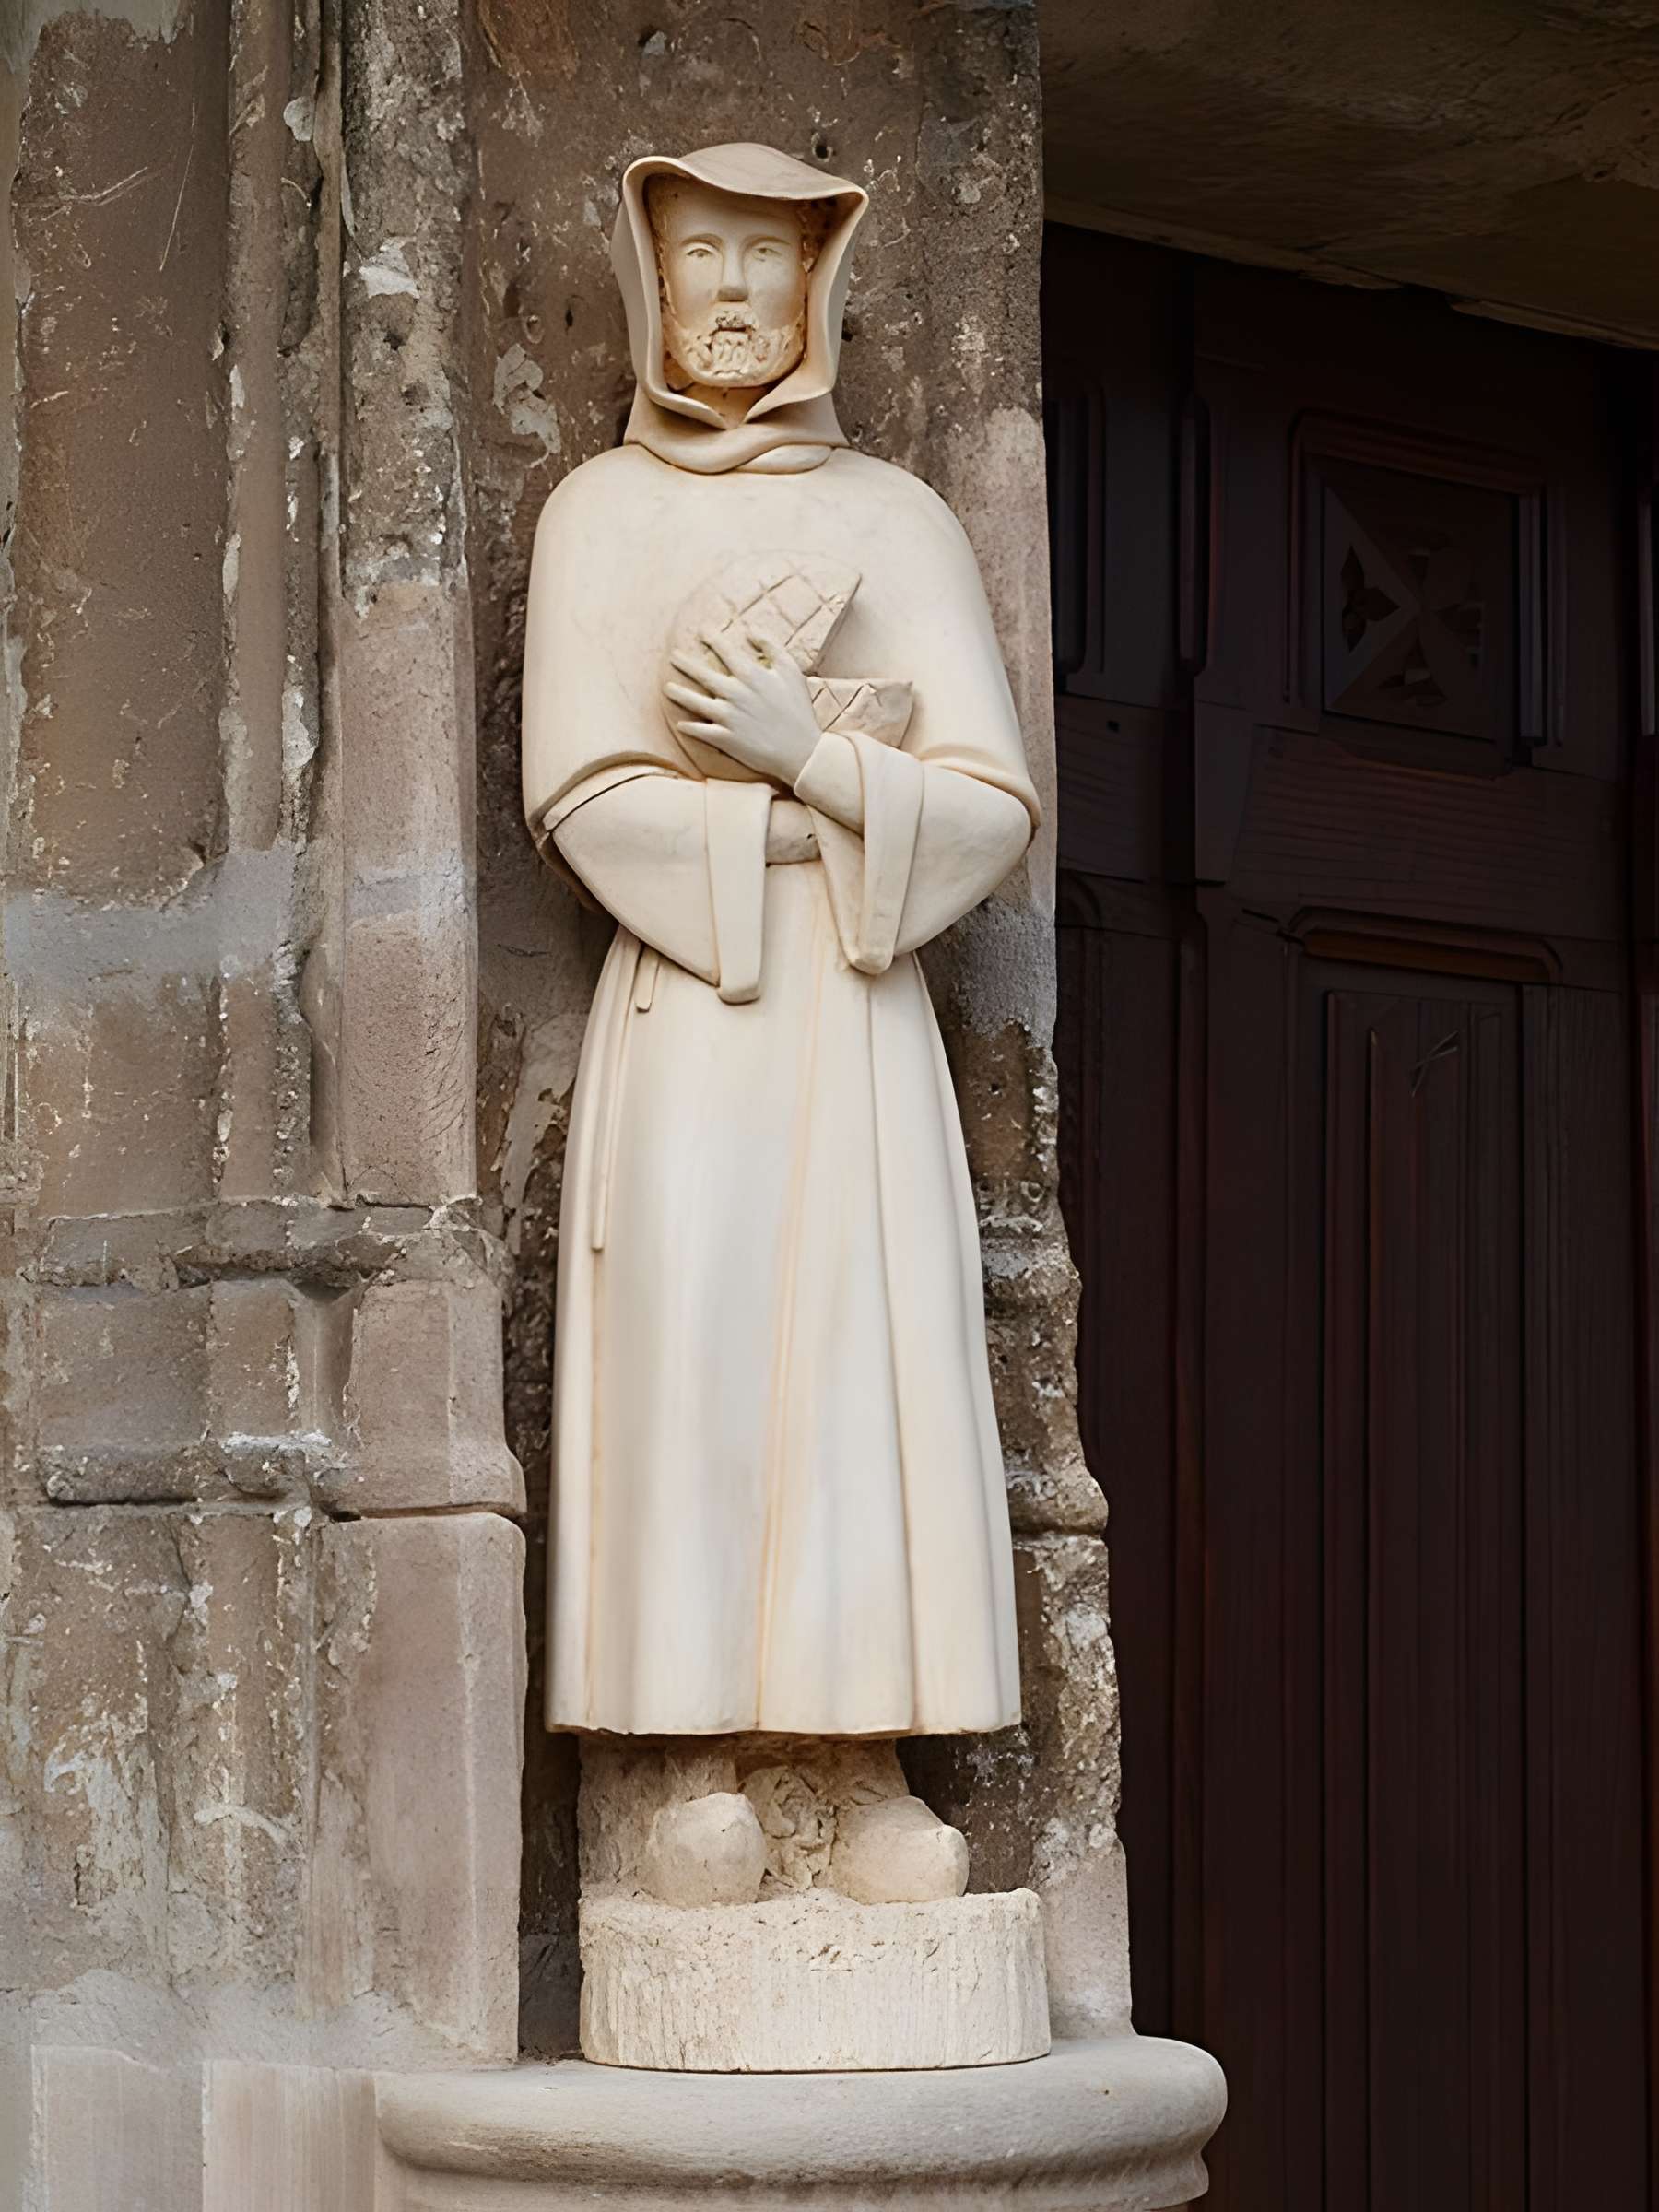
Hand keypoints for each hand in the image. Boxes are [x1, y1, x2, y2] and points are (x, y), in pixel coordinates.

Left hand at [666, 630, 821, 785]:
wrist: (801, 751)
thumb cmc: (799, 710)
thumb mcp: (792, 671)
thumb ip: (771, 646)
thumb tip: (751, 630)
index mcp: (751, 676)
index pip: (725, 651)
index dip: (712, 638)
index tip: (702, 631)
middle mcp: (735, 694)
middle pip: (703, 675)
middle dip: (686, 663)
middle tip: (674, 656)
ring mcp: (727, 717)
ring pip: (695, 702)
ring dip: (679, 694)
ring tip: (667, 688)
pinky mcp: (725, 739)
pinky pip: (701, 731)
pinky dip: (689, 727)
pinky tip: (680, 723)